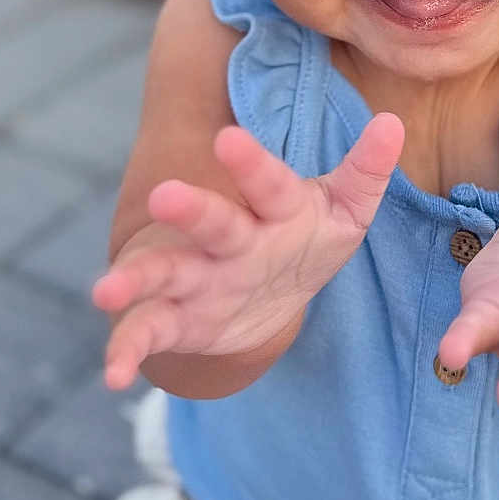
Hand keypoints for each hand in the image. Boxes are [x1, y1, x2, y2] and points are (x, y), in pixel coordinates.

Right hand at [93, 112, 403, 389]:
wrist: (269, 294)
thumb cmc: (307, 236)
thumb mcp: (343, 210)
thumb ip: (366, 171)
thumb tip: (393, 124)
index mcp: (274, 207)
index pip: (265, 183)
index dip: (250, 164)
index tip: (228, 140)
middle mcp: (230, 239)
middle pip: (211, 222)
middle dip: (189, 210)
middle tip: (162, 196)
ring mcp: (198, 277)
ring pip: (163, 272)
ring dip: (134, 280)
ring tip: (105, 292)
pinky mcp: (179, 319)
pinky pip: (149, 332)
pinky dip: (126, 351)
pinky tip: (113, 376)